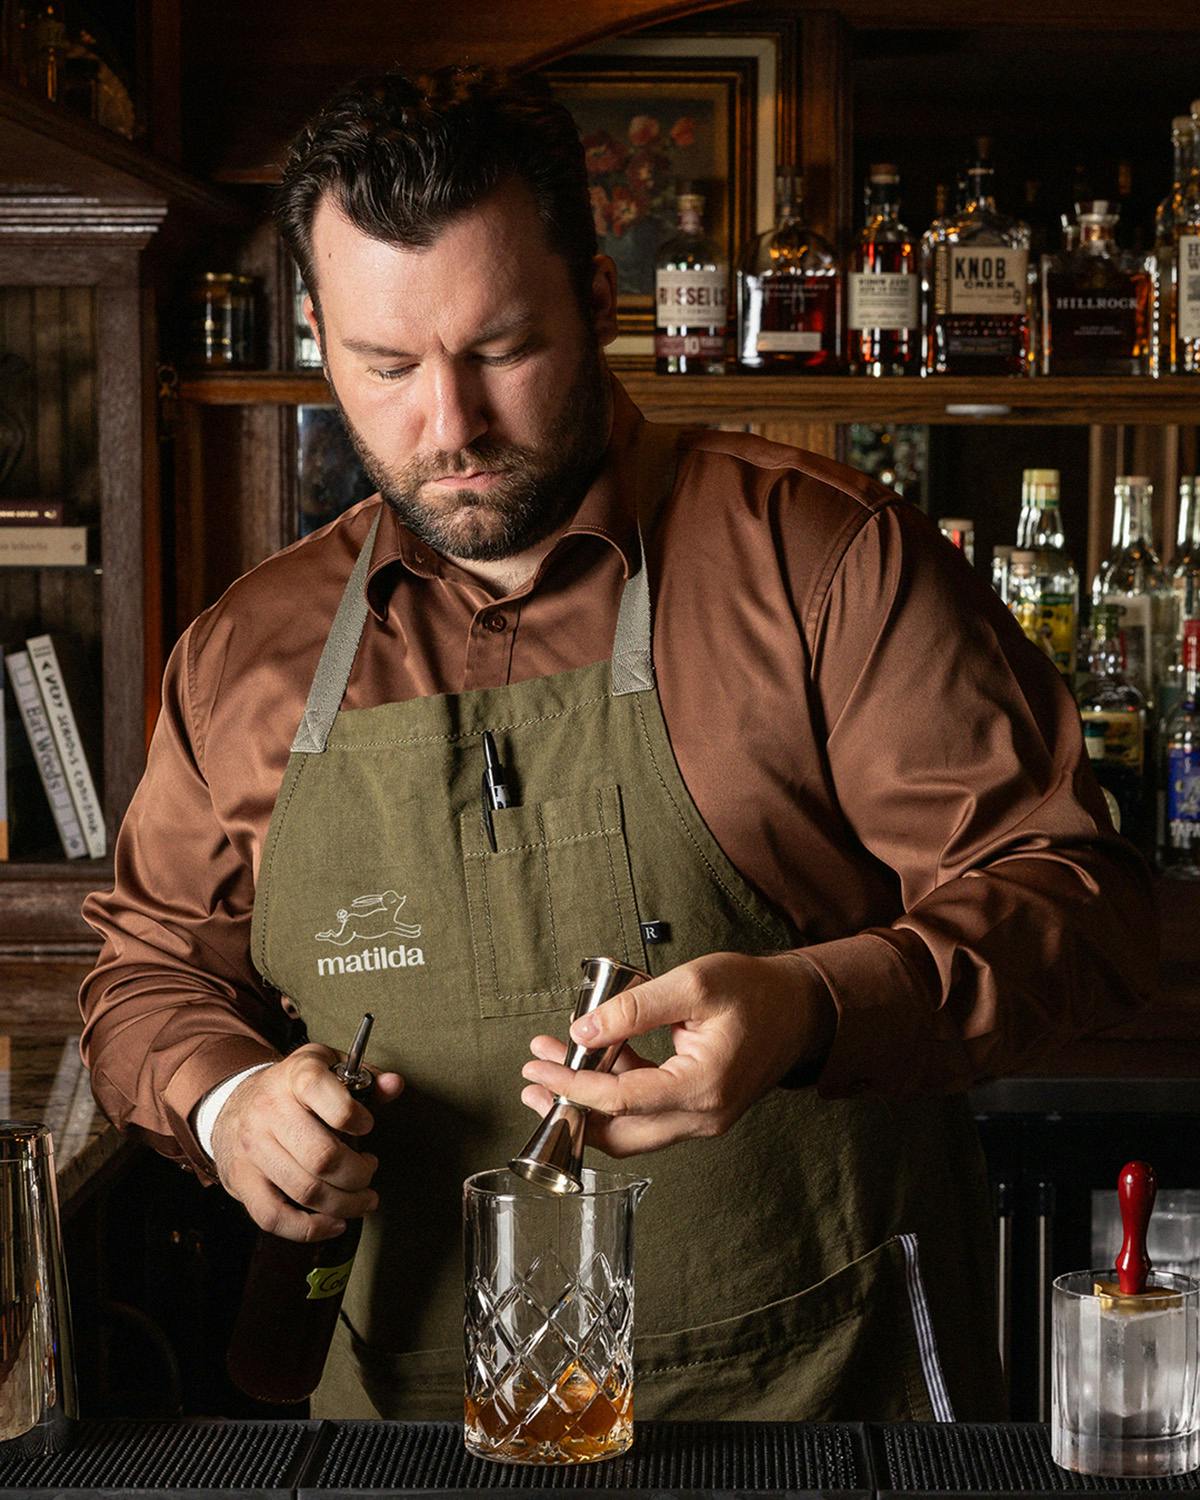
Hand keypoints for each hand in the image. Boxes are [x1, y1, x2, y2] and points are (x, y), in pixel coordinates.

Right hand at [211, 1042, 403, 1241]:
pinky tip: (335, 1222)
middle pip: (322, 1156)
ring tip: (364, 1198)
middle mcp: (269, 1112)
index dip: (355, 1117)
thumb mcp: (328, 1068)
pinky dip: (310, 1229)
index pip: (325, 1096)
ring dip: (345, 1204)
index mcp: (295, 1077)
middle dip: (359, 1173)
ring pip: (305, 1190)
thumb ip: (366, 1078)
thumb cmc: (293, 1088)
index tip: (367, 1126)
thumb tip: (394, 1085)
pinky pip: (274, 1218)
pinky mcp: (242, 1180)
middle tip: (370, 1169)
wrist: (234, 1103)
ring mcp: (253, 1149)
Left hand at [520, 951, 835, 1156]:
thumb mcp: (693, 984)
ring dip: (587, 1101)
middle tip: (530, 1081)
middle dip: (569, 1109)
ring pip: (630, 1129)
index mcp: (702, 1087)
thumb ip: (635, 1008)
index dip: (572, 1085)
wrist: (800, 1009)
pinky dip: (614, 1092)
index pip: (621, 1100)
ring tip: (550, 1065)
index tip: (538, 1066)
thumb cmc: (754, 992)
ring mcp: (701, 1119)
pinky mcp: (698, 1111)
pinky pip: (647, 1113)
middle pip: (620, 1134)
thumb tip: (583, 1030)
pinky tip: (592, 1058)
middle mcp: (702, 1116)